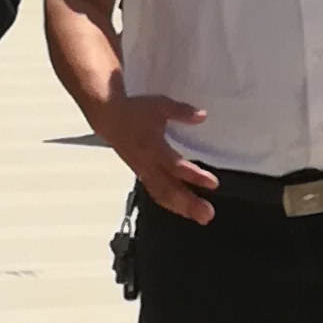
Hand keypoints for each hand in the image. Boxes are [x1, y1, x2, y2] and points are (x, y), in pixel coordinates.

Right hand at [89, 85, 219, 223]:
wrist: (109, 118)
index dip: (194, 177)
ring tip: (201, 217)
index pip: (175, 166)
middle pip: (169, 189)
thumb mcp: (160, 106)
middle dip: (189, 204)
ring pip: (163, 196)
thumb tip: (202, 116)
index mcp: (152, 147)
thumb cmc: (134, 112)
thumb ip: (182, 112)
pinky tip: (185, 210)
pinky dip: (172, 204)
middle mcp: (148, 164)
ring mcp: (144, 172)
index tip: (213, 184)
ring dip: (182, 209)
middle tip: (208, 214)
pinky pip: (157, 194)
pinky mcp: (143, 176)